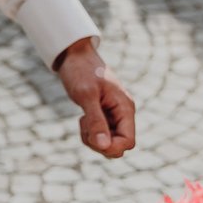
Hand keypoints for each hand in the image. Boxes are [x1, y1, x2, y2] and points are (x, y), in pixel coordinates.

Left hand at [55, 40, 135, 157]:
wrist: (74, 55)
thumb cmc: (81, 71)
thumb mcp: (87, 95)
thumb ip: (96, 121)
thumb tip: (104, 146)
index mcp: (125, 108)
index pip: (128, 142)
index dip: (111, 147)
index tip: (93, 137)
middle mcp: (123, 113)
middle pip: (119, 146)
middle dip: (99, 144)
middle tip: (85, 125)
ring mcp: (114, 115)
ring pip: (108, 143)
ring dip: (92, 139)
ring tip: (83, 120)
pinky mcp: (104, 115)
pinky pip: (101, 136)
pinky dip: (90, 133)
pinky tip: (83, 118)